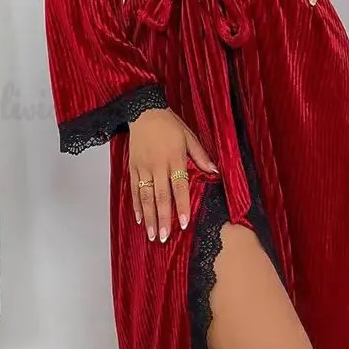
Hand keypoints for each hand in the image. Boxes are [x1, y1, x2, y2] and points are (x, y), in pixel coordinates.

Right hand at [129, 108, 217, 242]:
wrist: (144, 112)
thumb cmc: (169, 124)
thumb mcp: (189, 137)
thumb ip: (201, 156)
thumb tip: (215, 171)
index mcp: (174, 159)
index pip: (179, 187)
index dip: (181, 206)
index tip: (183, 223)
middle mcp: (158, 165)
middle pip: (160, 196)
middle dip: (163, 218)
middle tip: (164, 237)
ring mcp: (143, 167)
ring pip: (145, 196)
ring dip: (149, 217)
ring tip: (152, 234)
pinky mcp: (133, 167)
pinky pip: (134, 189)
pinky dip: (136, 205)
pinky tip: (139, 218)